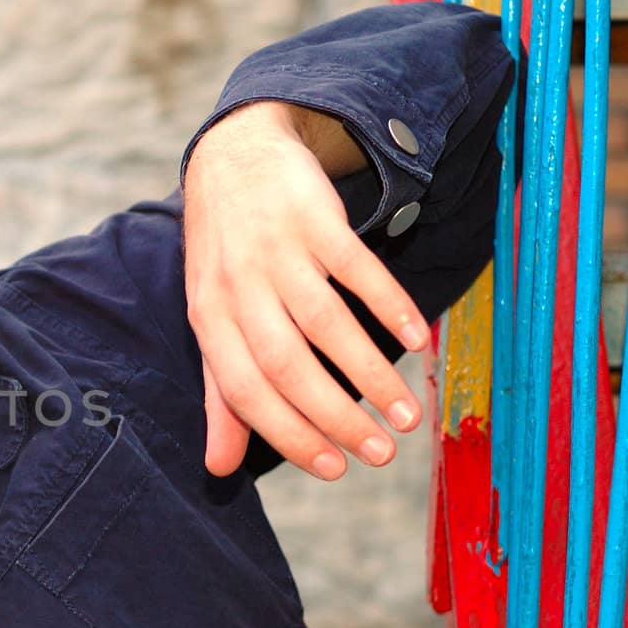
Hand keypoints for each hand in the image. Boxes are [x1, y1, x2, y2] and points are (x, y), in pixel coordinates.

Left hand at [182, 101, 430, 480]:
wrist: (233, 159)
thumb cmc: (225, 257)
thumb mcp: (211, 320)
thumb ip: (220, 395)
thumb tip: (219, 468)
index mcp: (209, 321)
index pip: (245, 392)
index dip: (288, 434)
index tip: (334, 469)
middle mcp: (238, 288)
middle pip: (286, 365)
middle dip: (335, 416)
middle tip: (381, 454)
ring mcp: (276, 250)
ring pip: (325, 323)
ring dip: (370, 373)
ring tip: (408, 416)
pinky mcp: (314, 218)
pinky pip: (356, 268)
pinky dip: (389, 304)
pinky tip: (417, 340)